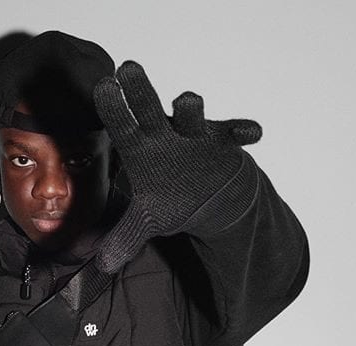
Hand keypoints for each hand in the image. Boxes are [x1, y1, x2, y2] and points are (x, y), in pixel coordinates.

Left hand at [94, 61, 261, 272]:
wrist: (210, 194)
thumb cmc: (174, 198)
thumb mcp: (148, 219)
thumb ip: (125, 238)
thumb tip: (103, 267)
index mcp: (141, 148)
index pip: (121, 124)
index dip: (113, 107)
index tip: (104, 88)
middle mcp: (165, 135)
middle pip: (149, 108)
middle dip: (140, 90)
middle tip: (128, 68)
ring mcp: (195, 135)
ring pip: (190, 115)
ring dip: (189, 108)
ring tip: (186, 101)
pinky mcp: (223, 142)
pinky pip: (234, 132)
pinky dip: (242, 130)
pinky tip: (252, 132)